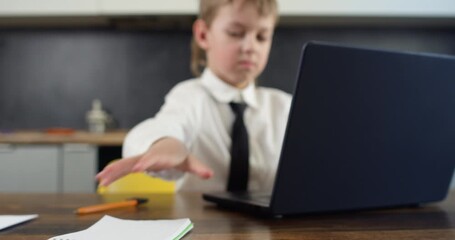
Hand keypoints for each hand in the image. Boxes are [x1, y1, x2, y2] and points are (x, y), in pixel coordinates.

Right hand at [96, 137, 212, 185]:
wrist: (168, 143)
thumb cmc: (177, 152)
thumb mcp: (190, 160)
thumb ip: (199, 168)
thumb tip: (210, 174)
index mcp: (162, 154)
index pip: (155, 158)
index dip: (148, 162)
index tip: (141, 167)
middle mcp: (148, 156)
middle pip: (135, 161)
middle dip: (123, 167)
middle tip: (112, 174)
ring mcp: (140, 159)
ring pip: (124, 165)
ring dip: (112, 171)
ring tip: (100, 179)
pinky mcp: (134, 164)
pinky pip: (121, 168)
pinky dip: (111, 173)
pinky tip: (100, 179)